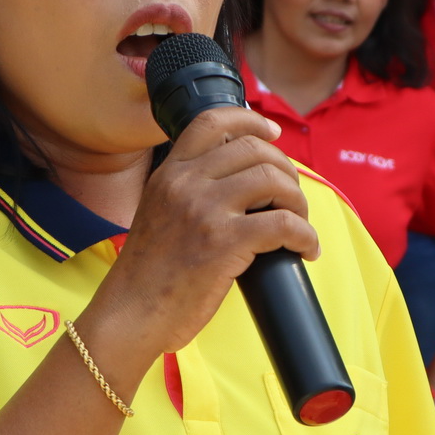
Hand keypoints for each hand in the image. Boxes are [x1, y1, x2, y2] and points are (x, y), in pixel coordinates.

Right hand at [90, 107, 318, 360]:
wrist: (128, 314)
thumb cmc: (146, 276)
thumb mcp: (157, 214)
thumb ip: (186, 193)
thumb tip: (237, 187)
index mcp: (168, 173)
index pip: (212, 121)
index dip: (250, 121)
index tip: (272, 133)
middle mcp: (185, 183)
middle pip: (255, 150)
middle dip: (286, 170)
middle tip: (291, 197)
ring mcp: (204, 210)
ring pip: (274, 180)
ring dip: (298, 201)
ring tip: (299, 224)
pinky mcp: (224, 243)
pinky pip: (284, 224)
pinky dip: (305, 235)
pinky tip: (306, 250)